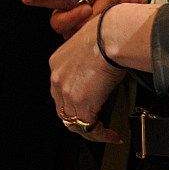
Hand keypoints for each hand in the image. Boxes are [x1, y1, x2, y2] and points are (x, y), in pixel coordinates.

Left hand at [48, 18, 125, 142]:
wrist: (110, 37)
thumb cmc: (106, 35)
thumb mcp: (89, 48)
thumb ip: (88, 63)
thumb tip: (100, 73)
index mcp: (57, 63)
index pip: (61, 91)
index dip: (74, 102)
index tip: (88, 107)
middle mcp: (57, 79)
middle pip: (63, 109)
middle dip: (79, 119)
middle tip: (95, 125)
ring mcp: (67, 92)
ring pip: (73, 121)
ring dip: (90, 130)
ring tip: (104, 133)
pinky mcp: (82, 103)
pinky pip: (88, 127)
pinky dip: (100, 134)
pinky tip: (111, 134)